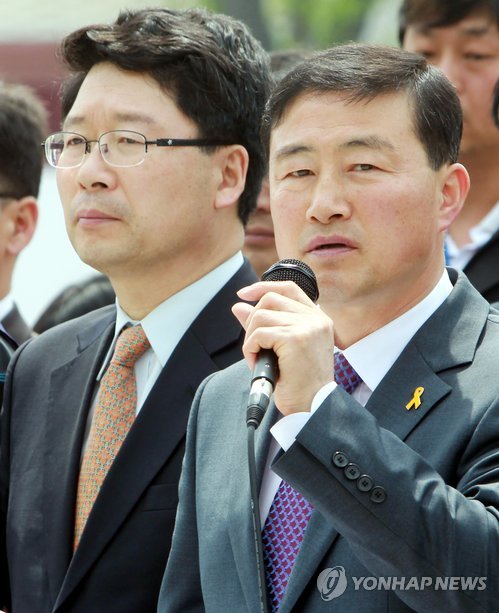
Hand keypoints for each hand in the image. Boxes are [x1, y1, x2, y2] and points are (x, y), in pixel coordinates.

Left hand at [232, 280, 334, 415]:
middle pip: (269, 300)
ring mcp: (307, 326)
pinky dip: (250, 349)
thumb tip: (238, 306)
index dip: (263, 286)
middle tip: (254, 347)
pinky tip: (257, 364)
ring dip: (250, 339)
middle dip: (252, 322)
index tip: (244, 294)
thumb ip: (263, 324)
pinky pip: (258, 334)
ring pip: (260, 316)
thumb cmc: (299, 383)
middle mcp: (316, 318)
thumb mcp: (281, 349)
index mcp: (318, 318)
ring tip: (257, 359)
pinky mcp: (295, 338)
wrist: (312, 407)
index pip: (288, 288)